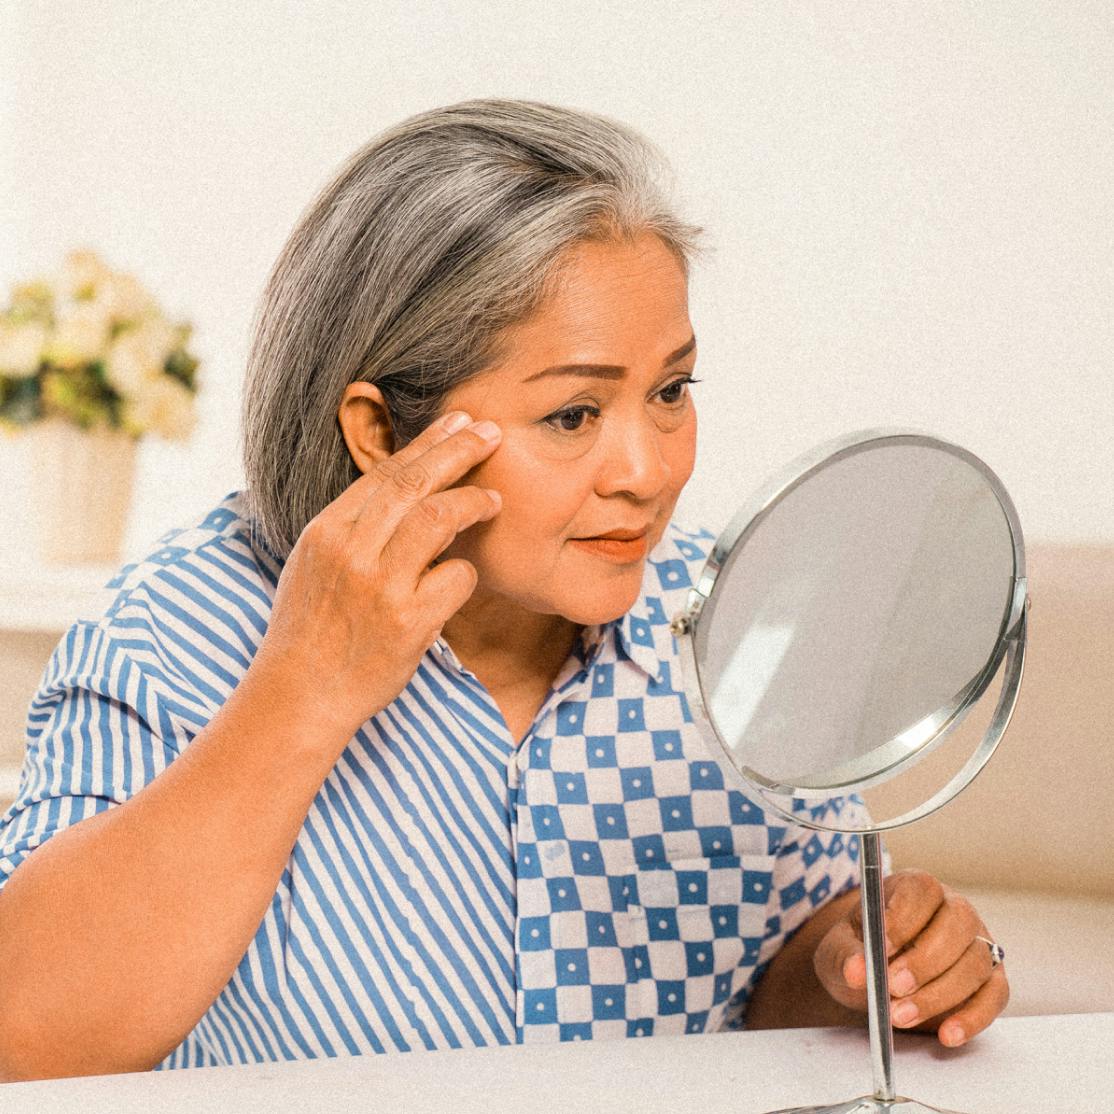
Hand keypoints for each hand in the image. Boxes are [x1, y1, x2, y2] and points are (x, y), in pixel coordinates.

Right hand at [253, 409, 502, 740]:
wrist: (300, 696)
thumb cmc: (311, 630)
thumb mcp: (315, 565)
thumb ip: (353, 527)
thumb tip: (398, 487)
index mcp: (326, 531)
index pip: (385, 473)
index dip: (427, 443)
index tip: (458, 423)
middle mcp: (352, 551)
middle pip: (415, 482)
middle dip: (459, 451)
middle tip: (492, 434)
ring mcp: (380, 586)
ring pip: (439, 519)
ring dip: (474, 503)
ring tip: (494, 500)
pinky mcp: (409, 621)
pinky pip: (457, 577)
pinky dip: (465, 573)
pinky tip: (460, 579)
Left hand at [813, 869, 1008, 1046]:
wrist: (874, 976)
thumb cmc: (860, 950)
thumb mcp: (841, 948)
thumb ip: (845, 956)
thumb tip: (856, 971)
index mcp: (915, 887)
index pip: (921, 890)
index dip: (903, 918)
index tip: (881, 947)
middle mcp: (954, 908)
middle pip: (957, 924)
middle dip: (924, 960)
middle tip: (892, 987)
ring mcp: (978, 943)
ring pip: (975, 963)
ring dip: (939, 994)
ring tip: (899, 1016)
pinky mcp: (991, 979)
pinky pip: (994, 997)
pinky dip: (972, 1019)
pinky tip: (946, 1036)